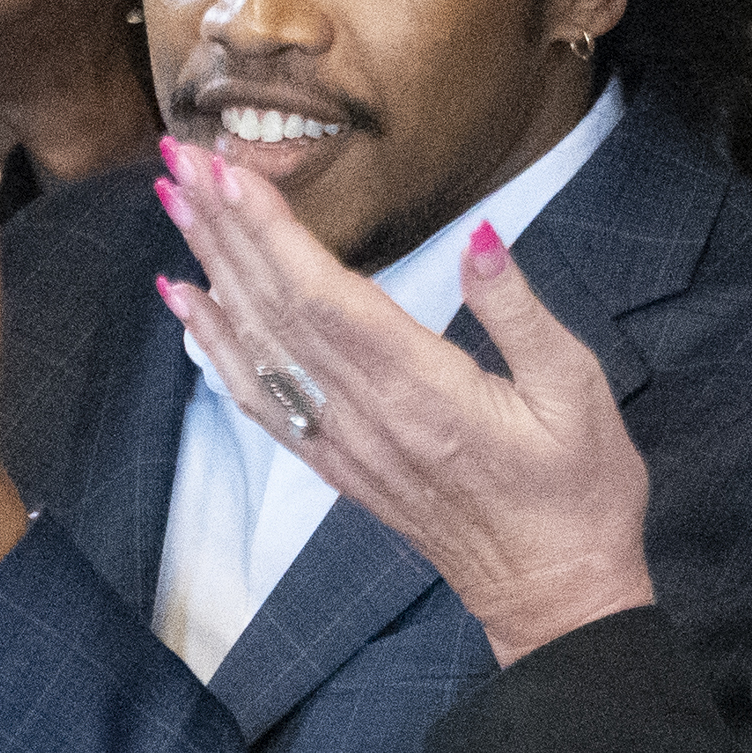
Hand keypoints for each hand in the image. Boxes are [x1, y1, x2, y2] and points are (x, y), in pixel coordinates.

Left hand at [155, 140, 653, 667]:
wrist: (554, 595)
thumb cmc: (578, 493)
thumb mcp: (578, 392)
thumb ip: (520, 312)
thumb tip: (483, 237)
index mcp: (423, 392)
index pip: (325, 297)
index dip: (271, 232)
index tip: (227, 171)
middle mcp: (366, 417)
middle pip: (275, 310)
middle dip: (223, 228)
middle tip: (177, 157)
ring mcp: (344, 444)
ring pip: (258, 346)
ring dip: (211, 270)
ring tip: (173, 204)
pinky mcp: (337, 463)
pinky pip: (260, 398)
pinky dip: (215, 345)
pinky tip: (189, 302)